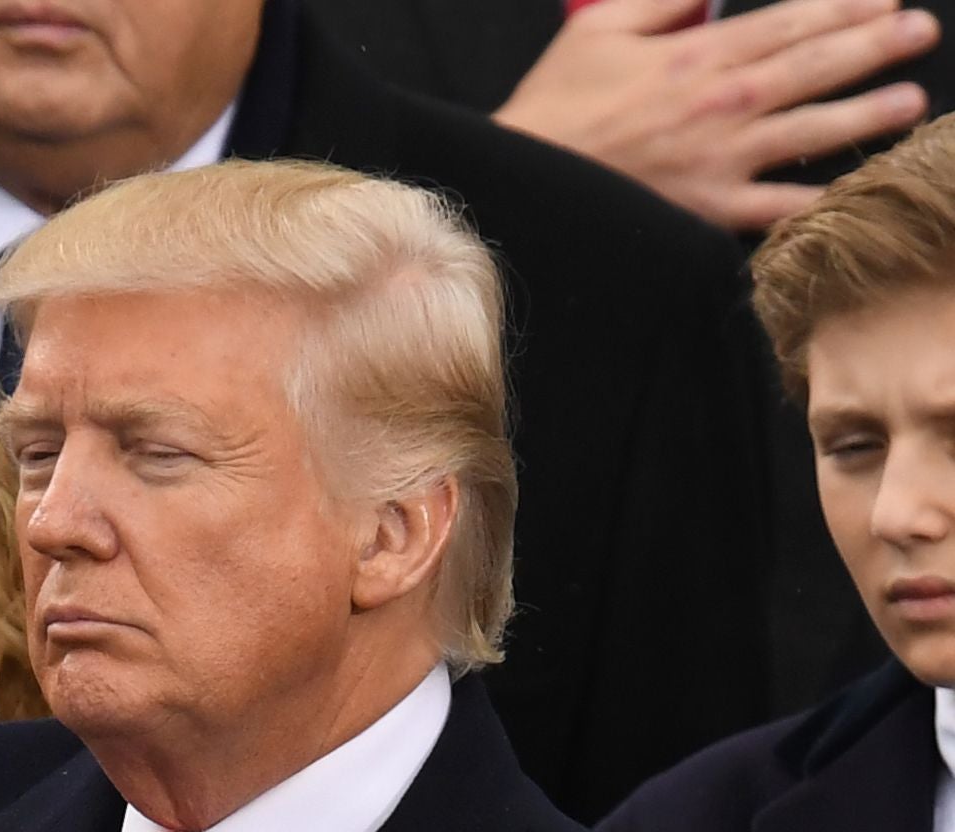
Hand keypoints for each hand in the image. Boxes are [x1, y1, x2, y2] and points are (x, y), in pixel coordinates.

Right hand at [493, 0, 937, 232]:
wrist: (517, 186)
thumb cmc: (552, 107)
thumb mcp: (598, 29)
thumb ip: (663, 0)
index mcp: (696, 54)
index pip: (789, 21)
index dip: (844, 6)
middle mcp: (720, 105)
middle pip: (814, 66)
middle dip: (875, 46)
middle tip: (921, 32)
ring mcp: (718, 162)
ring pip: (809, 130)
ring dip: (867, 114)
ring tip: (911, 102)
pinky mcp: (704, 210)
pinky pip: (774, 207)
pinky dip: (815, 200)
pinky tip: (852, 189)